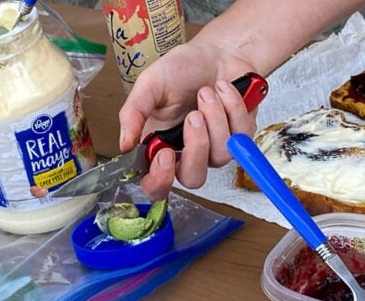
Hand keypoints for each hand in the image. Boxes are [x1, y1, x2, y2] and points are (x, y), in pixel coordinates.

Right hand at [118, 40, 259, 199]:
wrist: (215, 52)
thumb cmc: (180, 70)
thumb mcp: (149, 85)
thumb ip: (133, 114)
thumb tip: (124, 145)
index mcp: (159, 147)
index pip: (155, 185)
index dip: (160, 180)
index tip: (164, 155)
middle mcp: (186, 154)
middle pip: (193, 178)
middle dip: (196, 147)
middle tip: (194, 116)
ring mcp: (215, 150)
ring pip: (220, 156)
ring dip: (215, 118)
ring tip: (207, 91)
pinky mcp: (240, 139)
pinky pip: (240, 136)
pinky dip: (232, 107)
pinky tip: (223, 90)